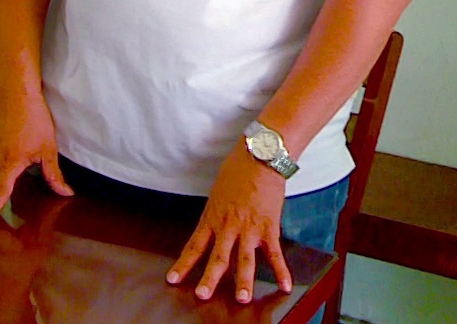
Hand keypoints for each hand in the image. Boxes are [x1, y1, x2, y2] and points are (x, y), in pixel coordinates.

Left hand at [165, 149, 291, 303]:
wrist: (258, 157)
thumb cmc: (236, 171)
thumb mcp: (217, 194)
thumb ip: (215, 215)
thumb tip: (213, 229)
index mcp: (212, 218)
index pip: (194, 246)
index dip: (183, 264)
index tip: (173, 279)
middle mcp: (228, 226)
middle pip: (217, 257)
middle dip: (209, 278)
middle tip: (202, 296)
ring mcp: (249, 227)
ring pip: (245, 259)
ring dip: (244, 281)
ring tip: (242, 299)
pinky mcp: (269, 226)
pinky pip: (274, 253)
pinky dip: (281, 270)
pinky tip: (284, 286)